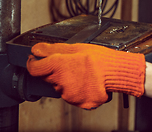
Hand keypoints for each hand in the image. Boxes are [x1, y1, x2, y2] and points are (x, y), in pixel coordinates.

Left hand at [27, 43, 145, 108]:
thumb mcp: (78, 47)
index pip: (35, 68)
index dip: (34, 64)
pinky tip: (87, 82)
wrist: (117, 74)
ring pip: (61, 87)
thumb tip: (37, 49)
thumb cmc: (100, 59)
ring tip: (83, 73)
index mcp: (59, 66)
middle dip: (56, 71)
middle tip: (71, 65)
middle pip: (48, 77)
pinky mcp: (77, 102)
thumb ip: (54, 49)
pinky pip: (72, 96)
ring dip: (68, 81)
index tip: (37, 61)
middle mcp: (60, 82)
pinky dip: (77, 90)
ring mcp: (68, 94)